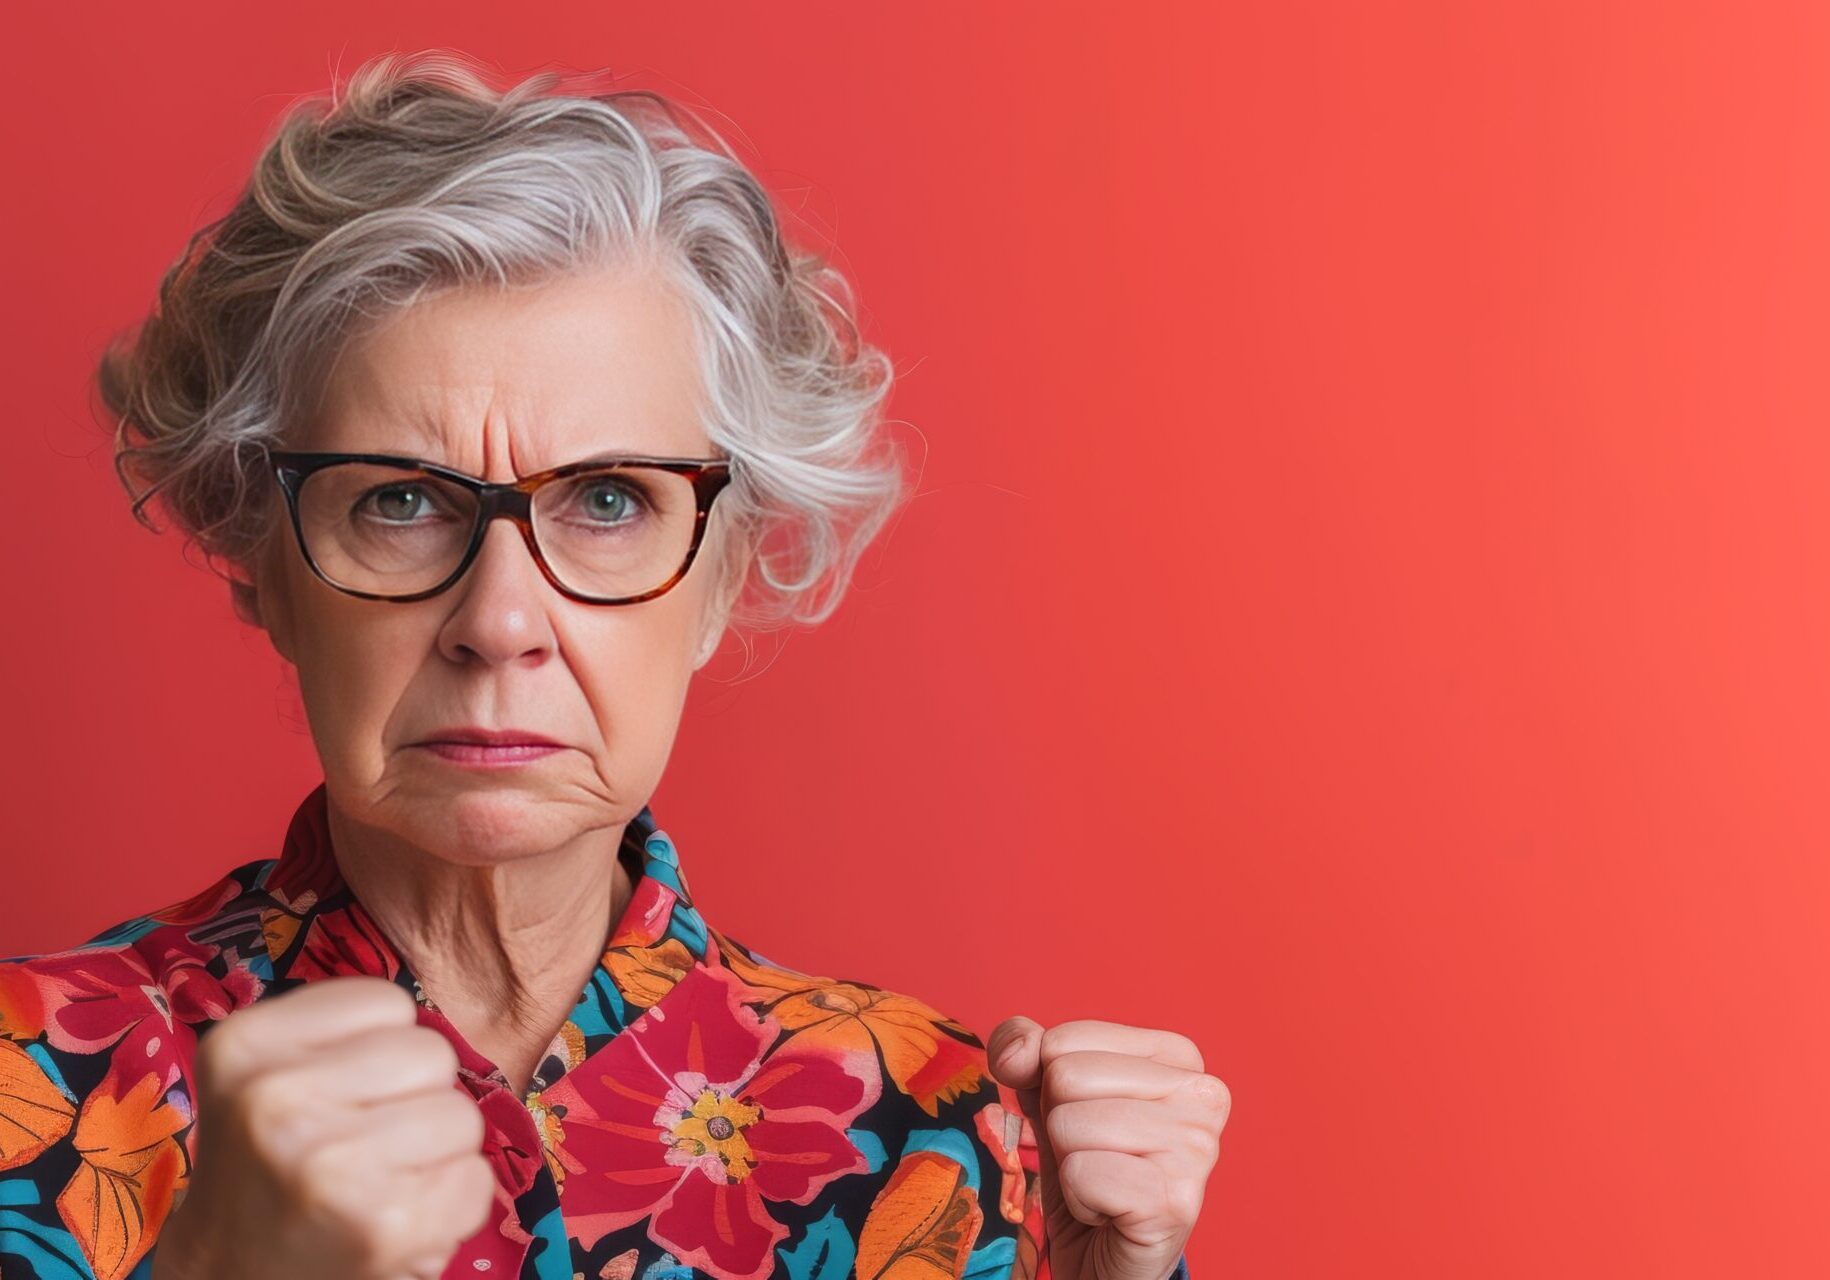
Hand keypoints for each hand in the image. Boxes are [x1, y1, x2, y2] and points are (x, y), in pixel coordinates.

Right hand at [151, 976, 494, 1279]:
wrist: (227, 1276)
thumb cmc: (269, 1166)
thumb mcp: (266, 1073)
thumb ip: (341, 1032)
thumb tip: (428, 1023)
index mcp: (244, 1045)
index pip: (388, 1003)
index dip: (383, 1046)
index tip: (343, 1090)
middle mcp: (277, 1100)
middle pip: (433, 1053)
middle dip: (417, 1096)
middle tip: (366, 1143)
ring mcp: (331, 1165)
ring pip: (463, 1115)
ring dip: (438, 1152)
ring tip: (382, 1181)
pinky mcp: (383, 1225)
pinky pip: (476, 1180)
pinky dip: (453, 1204)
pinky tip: (399, 1220)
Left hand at [985, 1016, 1227, 1279]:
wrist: (1108, 1263)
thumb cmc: (1090, 1174)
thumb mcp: (1050, 1100)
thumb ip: (1026, 1055)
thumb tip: (1015, 1049)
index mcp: (1178, 1057)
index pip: (1066, 1039)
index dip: (1053, 1087)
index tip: (1091, 1125)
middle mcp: (1203, 1095)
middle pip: (1066, 1077)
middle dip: (1061, 1127)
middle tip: (1097, 1160)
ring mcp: (1197, 1148)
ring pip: (1069, 1125)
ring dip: (1070, 1166)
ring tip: (1105, 1186)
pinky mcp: (1176, 1200)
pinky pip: (1080, 1175)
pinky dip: (1079, 1201)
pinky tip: (1111, 1213)